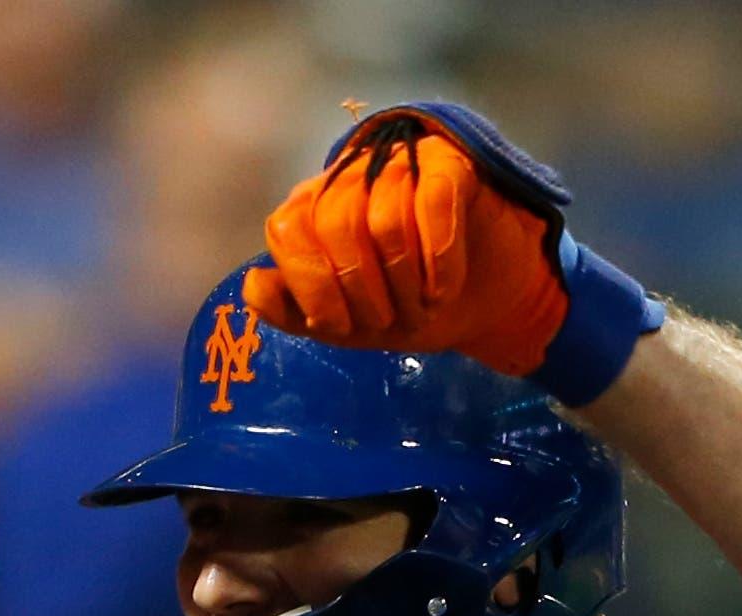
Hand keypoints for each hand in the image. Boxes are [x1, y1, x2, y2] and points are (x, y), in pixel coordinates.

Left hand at [241, 103, 661, 404]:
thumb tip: (253, 283)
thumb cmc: (410, 309)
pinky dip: (438, 260)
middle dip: (362, 291)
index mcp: (315, 208)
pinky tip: (444, 290)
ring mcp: (401, 162)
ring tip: (421, 308)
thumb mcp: (347, 325)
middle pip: (334, 222)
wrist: (487, 306)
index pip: (287, 227)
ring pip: (384, 218)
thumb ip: (293, 310)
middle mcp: (351, 174)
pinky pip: (433, 204)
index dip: (310, 283)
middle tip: (388, 324)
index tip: (340, 326)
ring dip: (404, 282)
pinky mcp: (451, 163)